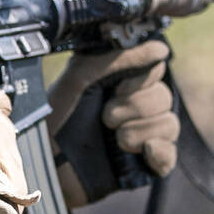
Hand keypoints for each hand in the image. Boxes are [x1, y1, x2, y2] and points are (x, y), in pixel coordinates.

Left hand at [46, 38, 178, 207]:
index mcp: (118, 83)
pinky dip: (160, 153)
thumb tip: (160, 48)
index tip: (116, 88)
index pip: (154, 71)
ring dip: (140, 132)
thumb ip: (118, 59)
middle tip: (105, 118)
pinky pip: (170, 156)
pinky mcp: (141, 165)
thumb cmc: (53, 118)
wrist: (43, 164)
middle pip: (164, 97)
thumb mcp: (79, 78)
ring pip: (169, 125)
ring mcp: (139, 136)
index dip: (139, 80)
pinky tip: (144, 152)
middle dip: (135, 108)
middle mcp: (132, 108)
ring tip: (115, 141)